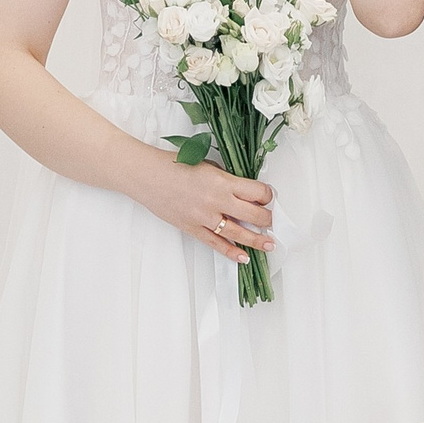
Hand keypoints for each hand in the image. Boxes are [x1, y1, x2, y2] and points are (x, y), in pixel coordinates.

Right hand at [142, 155, 275, 265]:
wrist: (148, 176)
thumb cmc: (175, 165)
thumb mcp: (207, 165)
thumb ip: (226, 179)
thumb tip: (242, 190)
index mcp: (223, 181)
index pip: (256, 192)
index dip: (268, 196)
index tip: (270, 198)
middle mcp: (217, 201)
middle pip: (252, 215)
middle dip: (267, 219)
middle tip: (275, 222)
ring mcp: (205, 218)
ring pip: (238, 233)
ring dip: (256, 240)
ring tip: (269, 244)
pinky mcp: (193, 229)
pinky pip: (216, 244)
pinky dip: (231, 252)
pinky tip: (242, 257)